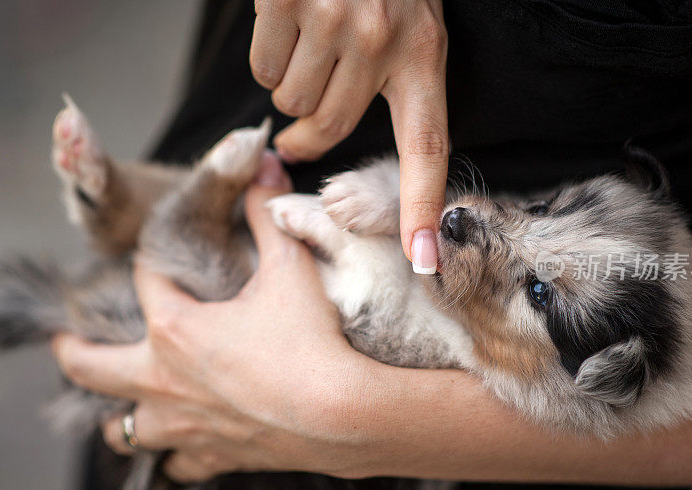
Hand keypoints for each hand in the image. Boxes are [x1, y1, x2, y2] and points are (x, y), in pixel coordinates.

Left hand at [51, 170, 374, 482]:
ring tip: (118, 408)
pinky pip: (178, 465)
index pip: (145, 279)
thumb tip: (263, 164)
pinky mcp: (215, 456)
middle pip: (92, 369)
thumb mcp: (290, 267)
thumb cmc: (311, 340)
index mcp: (174, 328)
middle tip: (63, 342)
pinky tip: (182, 449)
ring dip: (118, 414)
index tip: (164, 251)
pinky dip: (174, 455)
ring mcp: (185, 425)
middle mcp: (164, 380)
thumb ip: (268, 213)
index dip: (154, 257)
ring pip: (124, 430)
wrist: (343, 414)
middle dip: (73, 352)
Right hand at [251, 0, 447, 271]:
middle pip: (330, 129)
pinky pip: (264, 71)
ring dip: (288, 86)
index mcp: (423, 53)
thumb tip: (318, 140)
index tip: (425, 261)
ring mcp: (335, 22)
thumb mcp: (409, 18)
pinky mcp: (289, 3)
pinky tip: (287, 22)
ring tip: (307, 42)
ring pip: (291, 103)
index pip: (428, 147)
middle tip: (297, 132)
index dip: (423, 209)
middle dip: (306, 136)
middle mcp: (382, 42)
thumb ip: (389, 76)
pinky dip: (267, 58)